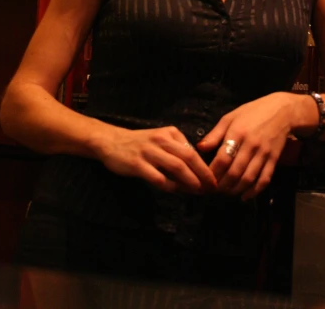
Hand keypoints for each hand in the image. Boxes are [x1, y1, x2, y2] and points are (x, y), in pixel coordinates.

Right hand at [98, 124, 216, 194]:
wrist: (111, 142)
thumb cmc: (139, 142)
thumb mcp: (161, 139)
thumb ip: (177, 149)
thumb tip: (197, 168)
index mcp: (170, 133)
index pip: (192, 151)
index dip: (205, 167)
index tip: (213, 181)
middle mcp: (161, 140)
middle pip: (188, 158)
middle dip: (203, 174)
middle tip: (211, 188)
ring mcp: (149, 152)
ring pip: (176, 167)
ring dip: (190, 181)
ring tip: (198, 191)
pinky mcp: (138, 164)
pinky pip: (158, 177)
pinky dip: (170, 186)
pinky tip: (176, 192)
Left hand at [196, 93, 292, 200]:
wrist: (281, 110)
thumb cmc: (252, 112)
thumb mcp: (230, 117)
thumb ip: (215, 134)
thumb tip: (200, 148)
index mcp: (238, 132)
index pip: (222, 159)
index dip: (212, 173)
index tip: (204, 180)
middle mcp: (251, 145)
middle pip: (235, 172)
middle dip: (222, 185)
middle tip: (212, 191)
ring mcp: (264, 153)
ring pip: (249, 178)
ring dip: (235, 190)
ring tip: (225, 193)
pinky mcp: (274, 159)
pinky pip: (264, 179)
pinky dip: (254, 191)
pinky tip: (245, 196)